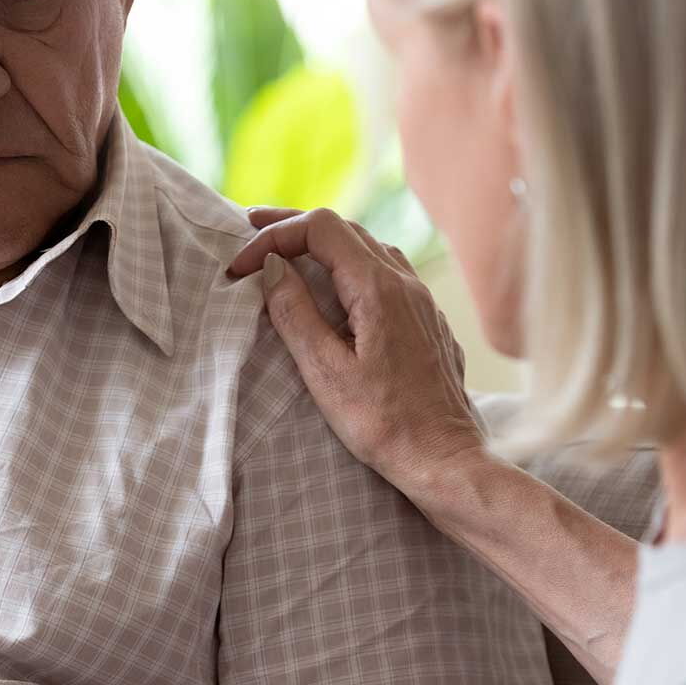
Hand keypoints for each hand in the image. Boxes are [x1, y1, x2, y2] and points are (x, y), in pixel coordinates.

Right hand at [228, 207, 488, 497]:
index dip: (275, 236)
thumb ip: (295, 313)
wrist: (445, 458)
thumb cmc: (384, 424)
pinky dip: (348, 264)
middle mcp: (405, 283)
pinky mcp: (426, 320)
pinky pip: (384, 272)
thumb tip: (272, 267)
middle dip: (293, 227)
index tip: (241, 265)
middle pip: (344, 229)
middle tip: (249, 231)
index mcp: (378, 289)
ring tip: (285, 252)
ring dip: (323, 243)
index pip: (320, 228)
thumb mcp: (326, 373)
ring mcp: (421, 300)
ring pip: (367, 247)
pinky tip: (333, 286)